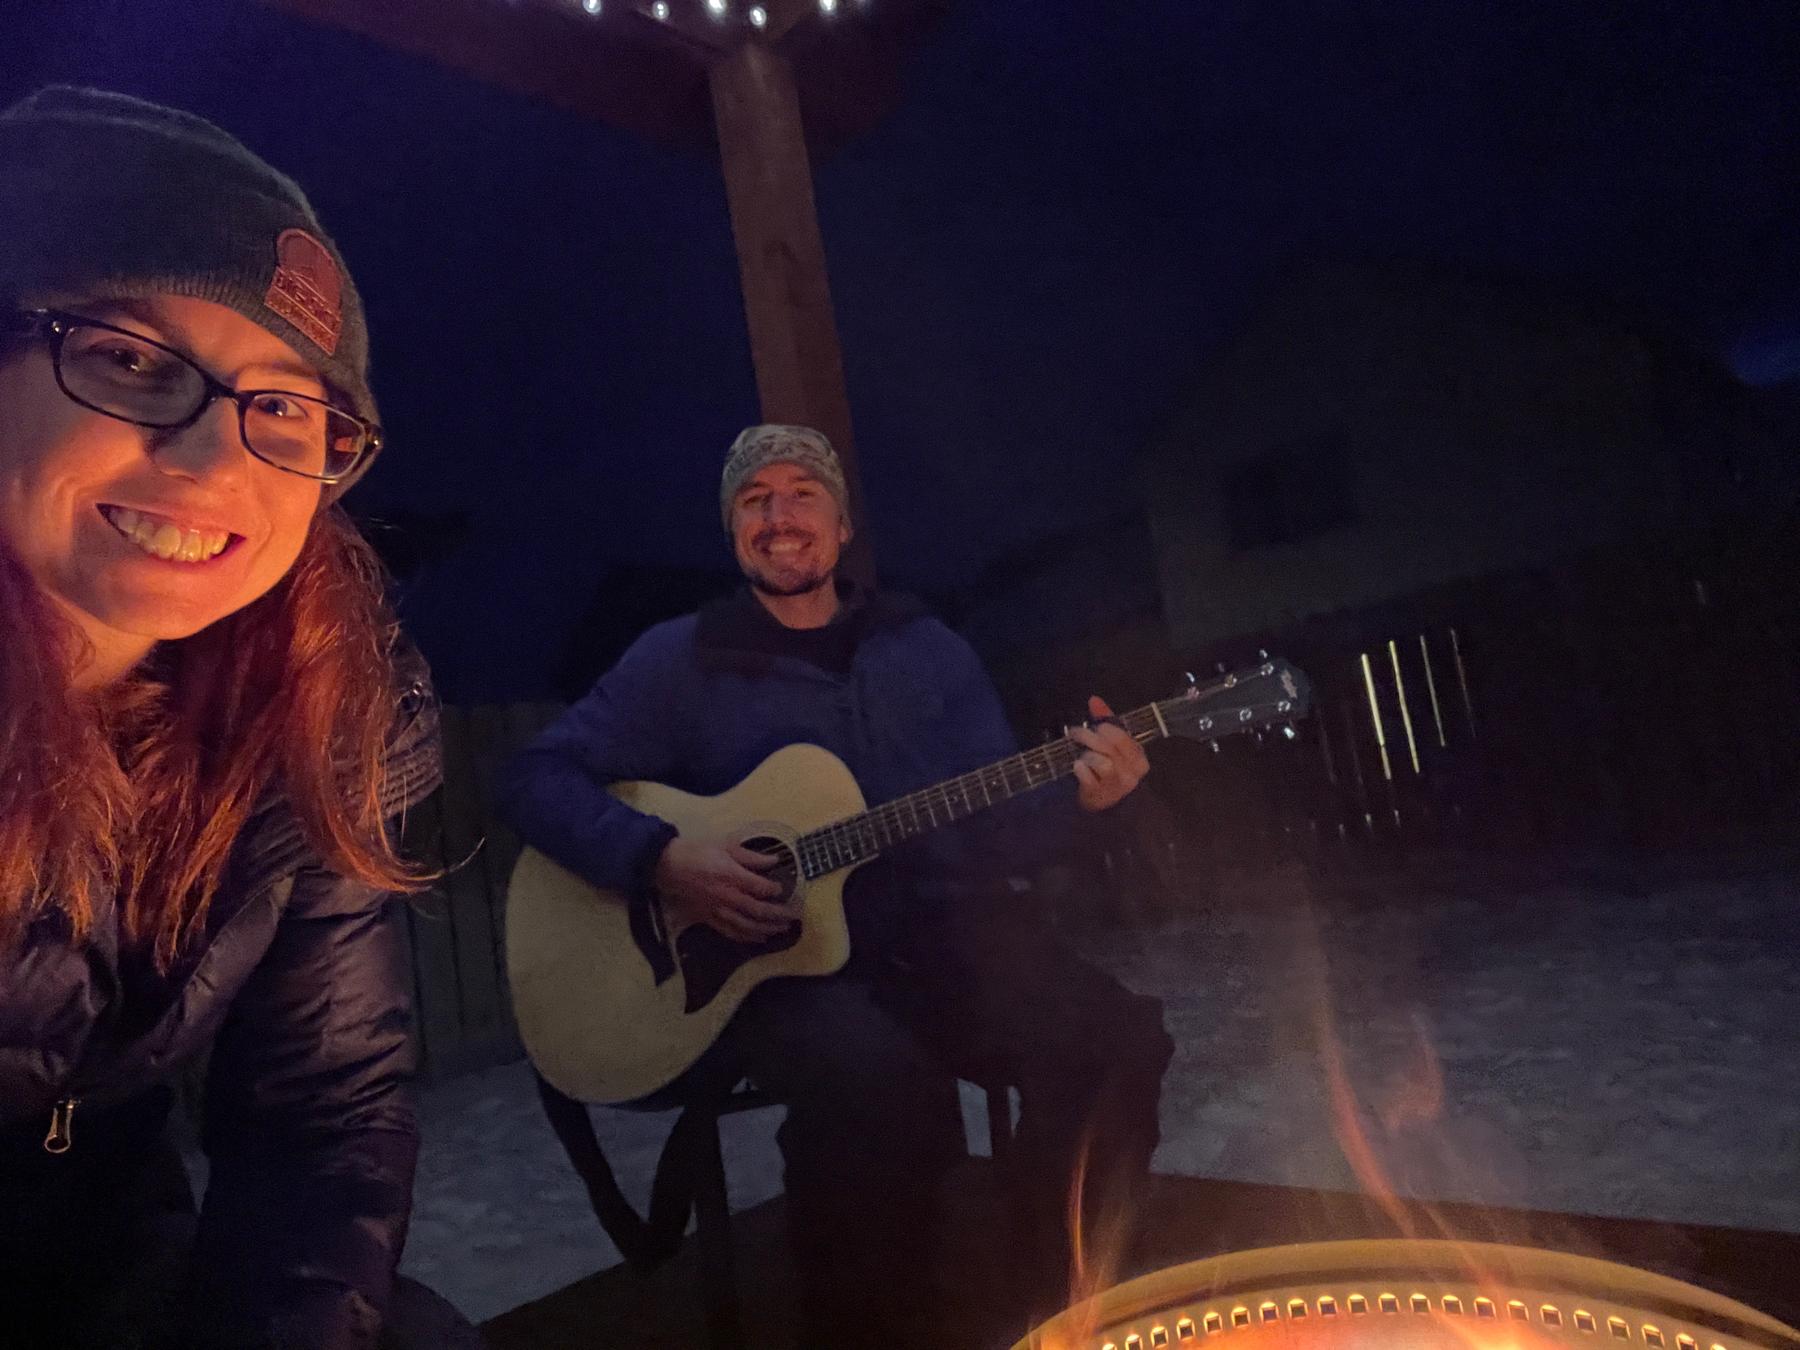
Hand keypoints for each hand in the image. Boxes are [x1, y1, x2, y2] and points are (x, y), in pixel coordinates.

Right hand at [652, 836, 793, 942]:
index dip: (776, 891)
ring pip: (747, 926)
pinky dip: (747, 937)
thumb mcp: (726, 845)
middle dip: (779, 915)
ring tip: (782, 929)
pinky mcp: (709, 918)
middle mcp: (728, 896)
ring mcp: (718, 910)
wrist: (669, 866)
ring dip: (767, 929)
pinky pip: (731, 932)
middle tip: (794, 915)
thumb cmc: (698, 851)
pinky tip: (759, 938)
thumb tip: (773, 860)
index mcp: (732, 876)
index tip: (784, 889)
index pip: (761, 888)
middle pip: (758, 911)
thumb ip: (751, 856)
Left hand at [1071, 695, 1149, 811]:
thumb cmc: (1110, 770)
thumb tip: (1094, 700)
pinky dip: (1080, 770)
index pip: (1122, 737)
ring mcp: (1116, 787)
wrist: (1106, 805)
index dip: (1104, 728)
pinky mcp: (1100, 796)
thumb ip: (1106, 721)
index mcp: (1139, 759)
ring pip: (1100, 761)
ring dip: (1087, 756)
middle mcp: (1131, 773)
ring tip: (1082, 757)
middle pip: (1108, 747)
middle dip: (1089, 737)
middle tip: (1076, 734)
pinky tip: (1078, 768)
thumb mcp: (1113, 745)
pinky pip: (1088, 777)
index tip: (1095, 727)